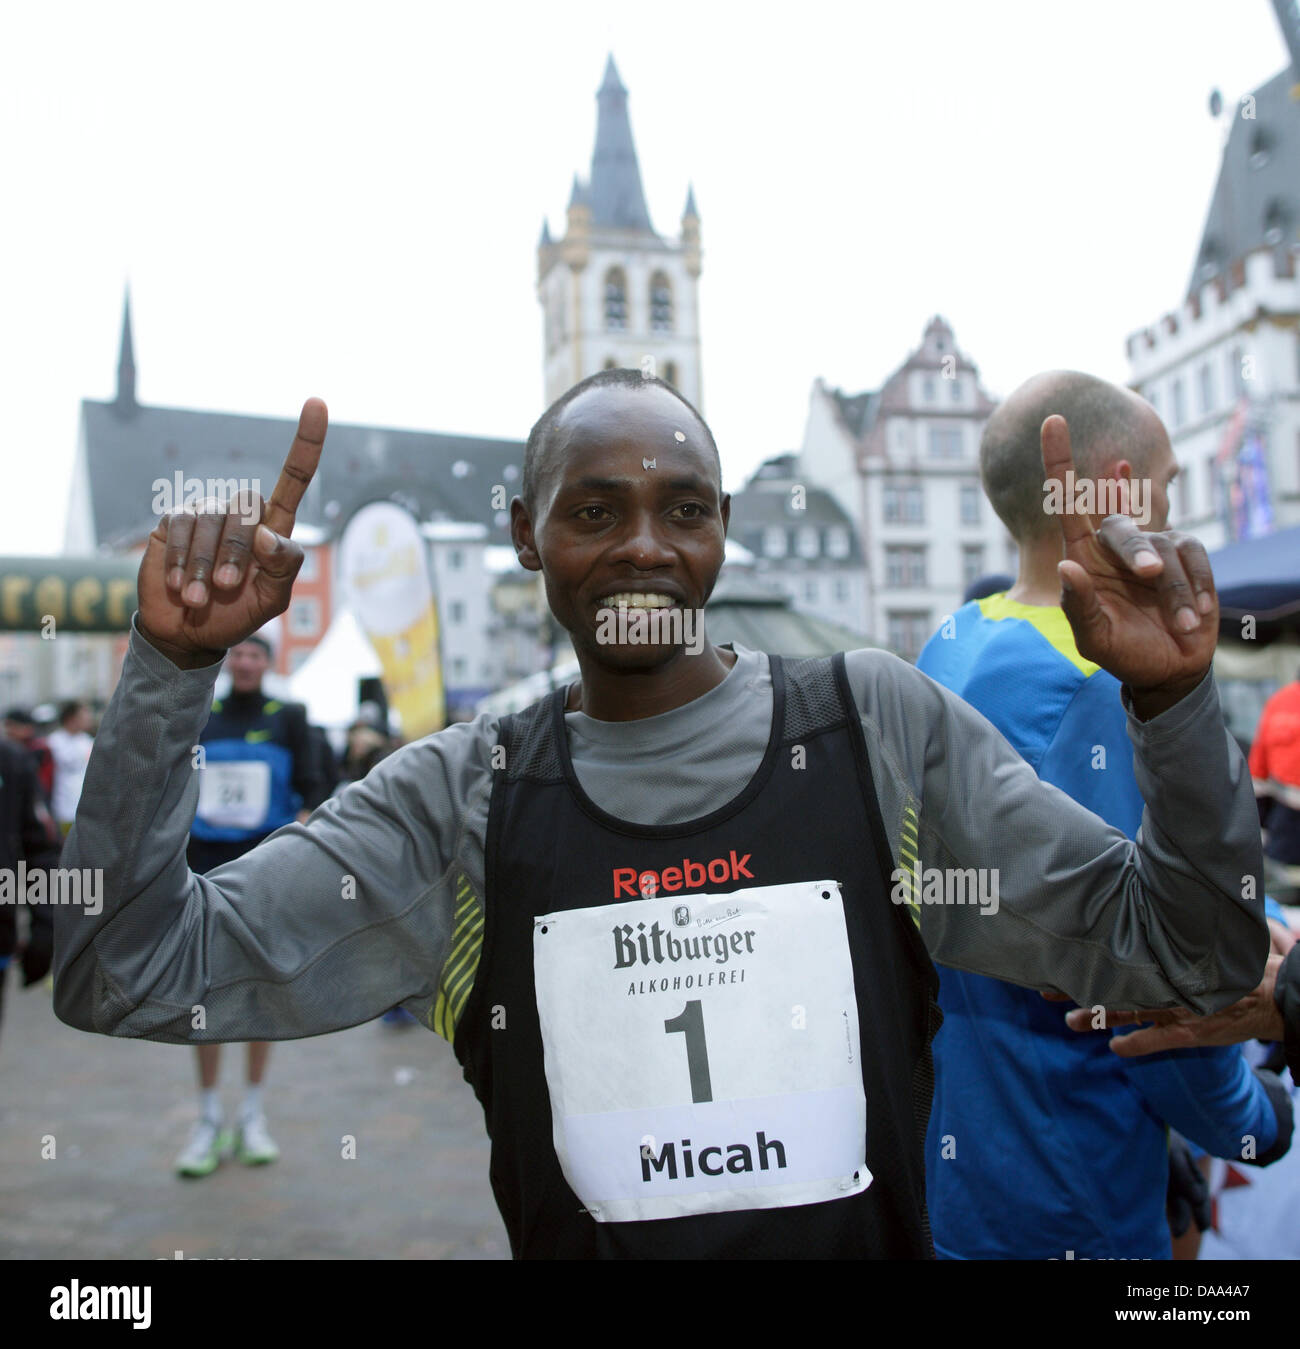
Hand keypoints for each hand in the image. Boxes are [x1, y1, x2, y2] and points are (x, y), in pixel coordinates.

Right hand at [137, 399, 326, 665]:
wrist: (188, 632)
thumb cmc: (236, 614)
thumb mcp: (271, 600)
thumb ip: (283, 567)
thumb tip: (267, 533)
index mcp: (273, 528)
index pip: (293, 481)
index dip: (306, 444)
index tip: (317, 403)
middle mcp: (240, 513)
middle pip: (247, 509)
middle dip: (237, 553)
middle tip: (227, 589)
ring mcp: (206, 514)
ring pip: (212, 520)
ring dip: (206, 565)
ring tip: (200, 598)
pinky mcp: (174, 521)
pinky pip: (181, 529)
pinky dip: (182, 563)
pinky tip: (181, 587)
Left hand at [1043, 415, 1216, 716]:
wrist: (1168, 669)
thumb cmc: (1122, 652)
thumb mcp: (1093, 637)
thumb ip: (1078, 604)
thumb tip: (1066, 565)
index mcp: (1083, 557)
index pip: (1067, 503)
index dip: (1059, 462)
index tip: (1052, 419)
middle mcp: (1115, 546)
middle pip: (1121, 524)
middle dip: (1137, 552)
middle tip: (1149, 581)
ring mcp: (1154, 547)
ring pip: (1163, 545)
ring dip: (1174, 590)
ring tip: (1178, 622)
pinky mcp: (1188, 555)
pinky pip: (1193, 556)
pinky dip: (1195, 587)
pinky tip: (1194, 614)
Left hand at [1063, 955, 1284, 1054]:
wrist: (1269, 995)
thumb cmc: (1228, 970)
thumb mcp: (1192, 950)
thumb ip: (1162, 943)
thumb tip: (1129, 938)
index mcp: (1160, 964)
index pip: (1114, 961)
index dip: (1086, 962)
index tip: (1056, 959)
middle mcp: (1163, 985)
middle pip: (1111, 985)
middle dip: (1078, 989)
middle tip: (1045, 990)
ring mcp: (1175, 1009)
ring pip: (1127, 1013)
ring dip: (1098, 1018)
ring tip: (1070, 1021)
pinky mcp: (1190, 1031)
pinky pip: (1156, 1040)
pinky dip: (1135, 1044)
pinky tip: (1116, 1048)